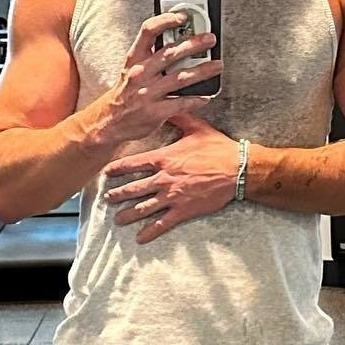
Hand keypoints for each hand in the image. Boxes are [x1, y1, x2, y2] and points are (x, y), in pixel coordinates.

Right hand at [89, 13, 224, 148]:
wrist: (109, 121)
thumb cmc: (125, 93)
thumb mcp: (132, 69)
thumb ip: (151, 56)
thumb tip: (178, 41)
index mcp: (134, 58)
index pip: (148, 31)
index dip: (166, 20)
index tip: (183, 16)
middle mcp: (141, 73)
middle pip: (170, 53)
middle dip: (194, 44)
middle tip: (210, 39)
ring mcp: (148, 93)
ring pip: (181, 78)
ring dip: (202, 70)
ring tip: (217, 65)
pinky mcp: (155, 112)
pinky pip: (181, 103)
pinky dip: (196, 99)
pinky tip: (206, 96)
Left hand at [102, 113, 240, 243]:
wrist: (237, 169)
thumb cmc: (218, 148)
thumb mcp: (197, 128)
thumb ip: (179, 118)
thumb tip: (168, 105)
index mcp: (164, 159)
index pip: (134, 164)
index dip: (118, 169)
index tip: (107, 173)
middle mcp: (164, 179)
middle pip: (134, 188)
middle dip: (118, 194)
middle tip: (107, 199)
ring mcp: (172, 196)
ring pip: (144, 208)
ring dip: (128, 214)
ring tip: (117, 219)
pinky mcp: (183, 210)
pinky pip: (162, 223)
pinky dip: (150, 232)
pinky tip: (140, 238)